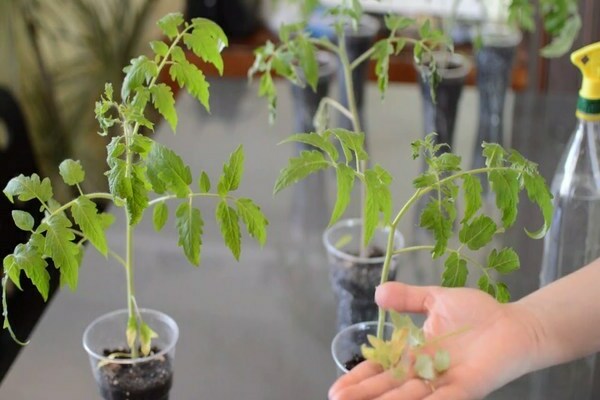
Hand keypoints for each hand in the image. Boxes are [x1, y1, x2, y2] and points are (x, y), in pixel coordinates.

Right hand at [328, 282, 540, 399]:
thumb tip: (377, 293)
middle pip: (390, 385)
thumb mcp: (435, 298)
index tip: (338, 387)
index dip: (360, 377)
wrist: (514, 323)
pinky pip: (444, 398)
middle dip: (364, 393)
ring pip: (410, 394)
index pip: (382, 368)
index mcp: (415, 353)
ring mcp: (445, 381)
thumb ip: (407, 298)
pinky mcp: (467, 387)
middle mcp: (426, 371)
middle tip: (338, 399)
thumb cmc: (478, 312)